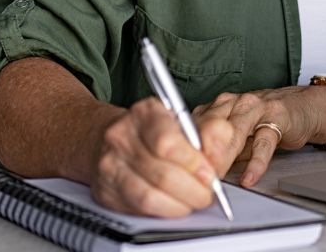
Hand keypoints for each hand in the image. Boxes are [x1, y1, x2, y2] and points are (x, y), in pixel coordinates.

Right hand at [87, 96, 234, 216]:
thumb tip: (219, 157)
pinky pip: (138, 209)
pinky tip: (174, 205)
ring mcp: (110, 165)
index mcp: (145, 113)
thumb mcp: (183, 120)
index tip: (210, 174)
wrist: (111, 138)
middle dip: (193, 190)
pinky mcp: (105, 191)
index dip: (193, 164)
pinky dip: (162, 212)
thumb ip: (209, 134)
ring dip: (179, 205)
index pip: (167, 143)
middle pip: (161, 174)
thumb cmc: (153, 130)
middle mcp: (122, 137)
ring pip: (149, 196)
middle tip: (207, 194)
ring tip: (193, 201)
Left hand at [192, 86, 325, 186]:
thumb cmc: (264, 122)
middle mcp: (234, 103)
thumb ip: (216, 149)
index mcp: (218, 106)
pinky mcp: (277, 117)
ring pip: (234, 132)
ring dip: (223, 156)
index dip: (186, 150)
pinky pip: (264, 142)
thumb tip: (194, 173)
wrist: (301, 107)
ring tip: (217, 177)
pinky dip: (256, 162)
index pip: (195, 126)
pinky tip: (249, 177)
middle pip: (210, 127)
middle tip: (196, 178)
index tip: (180, 171)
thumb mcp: (235, 136)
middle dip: (201, 155)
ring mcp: (256, 108)